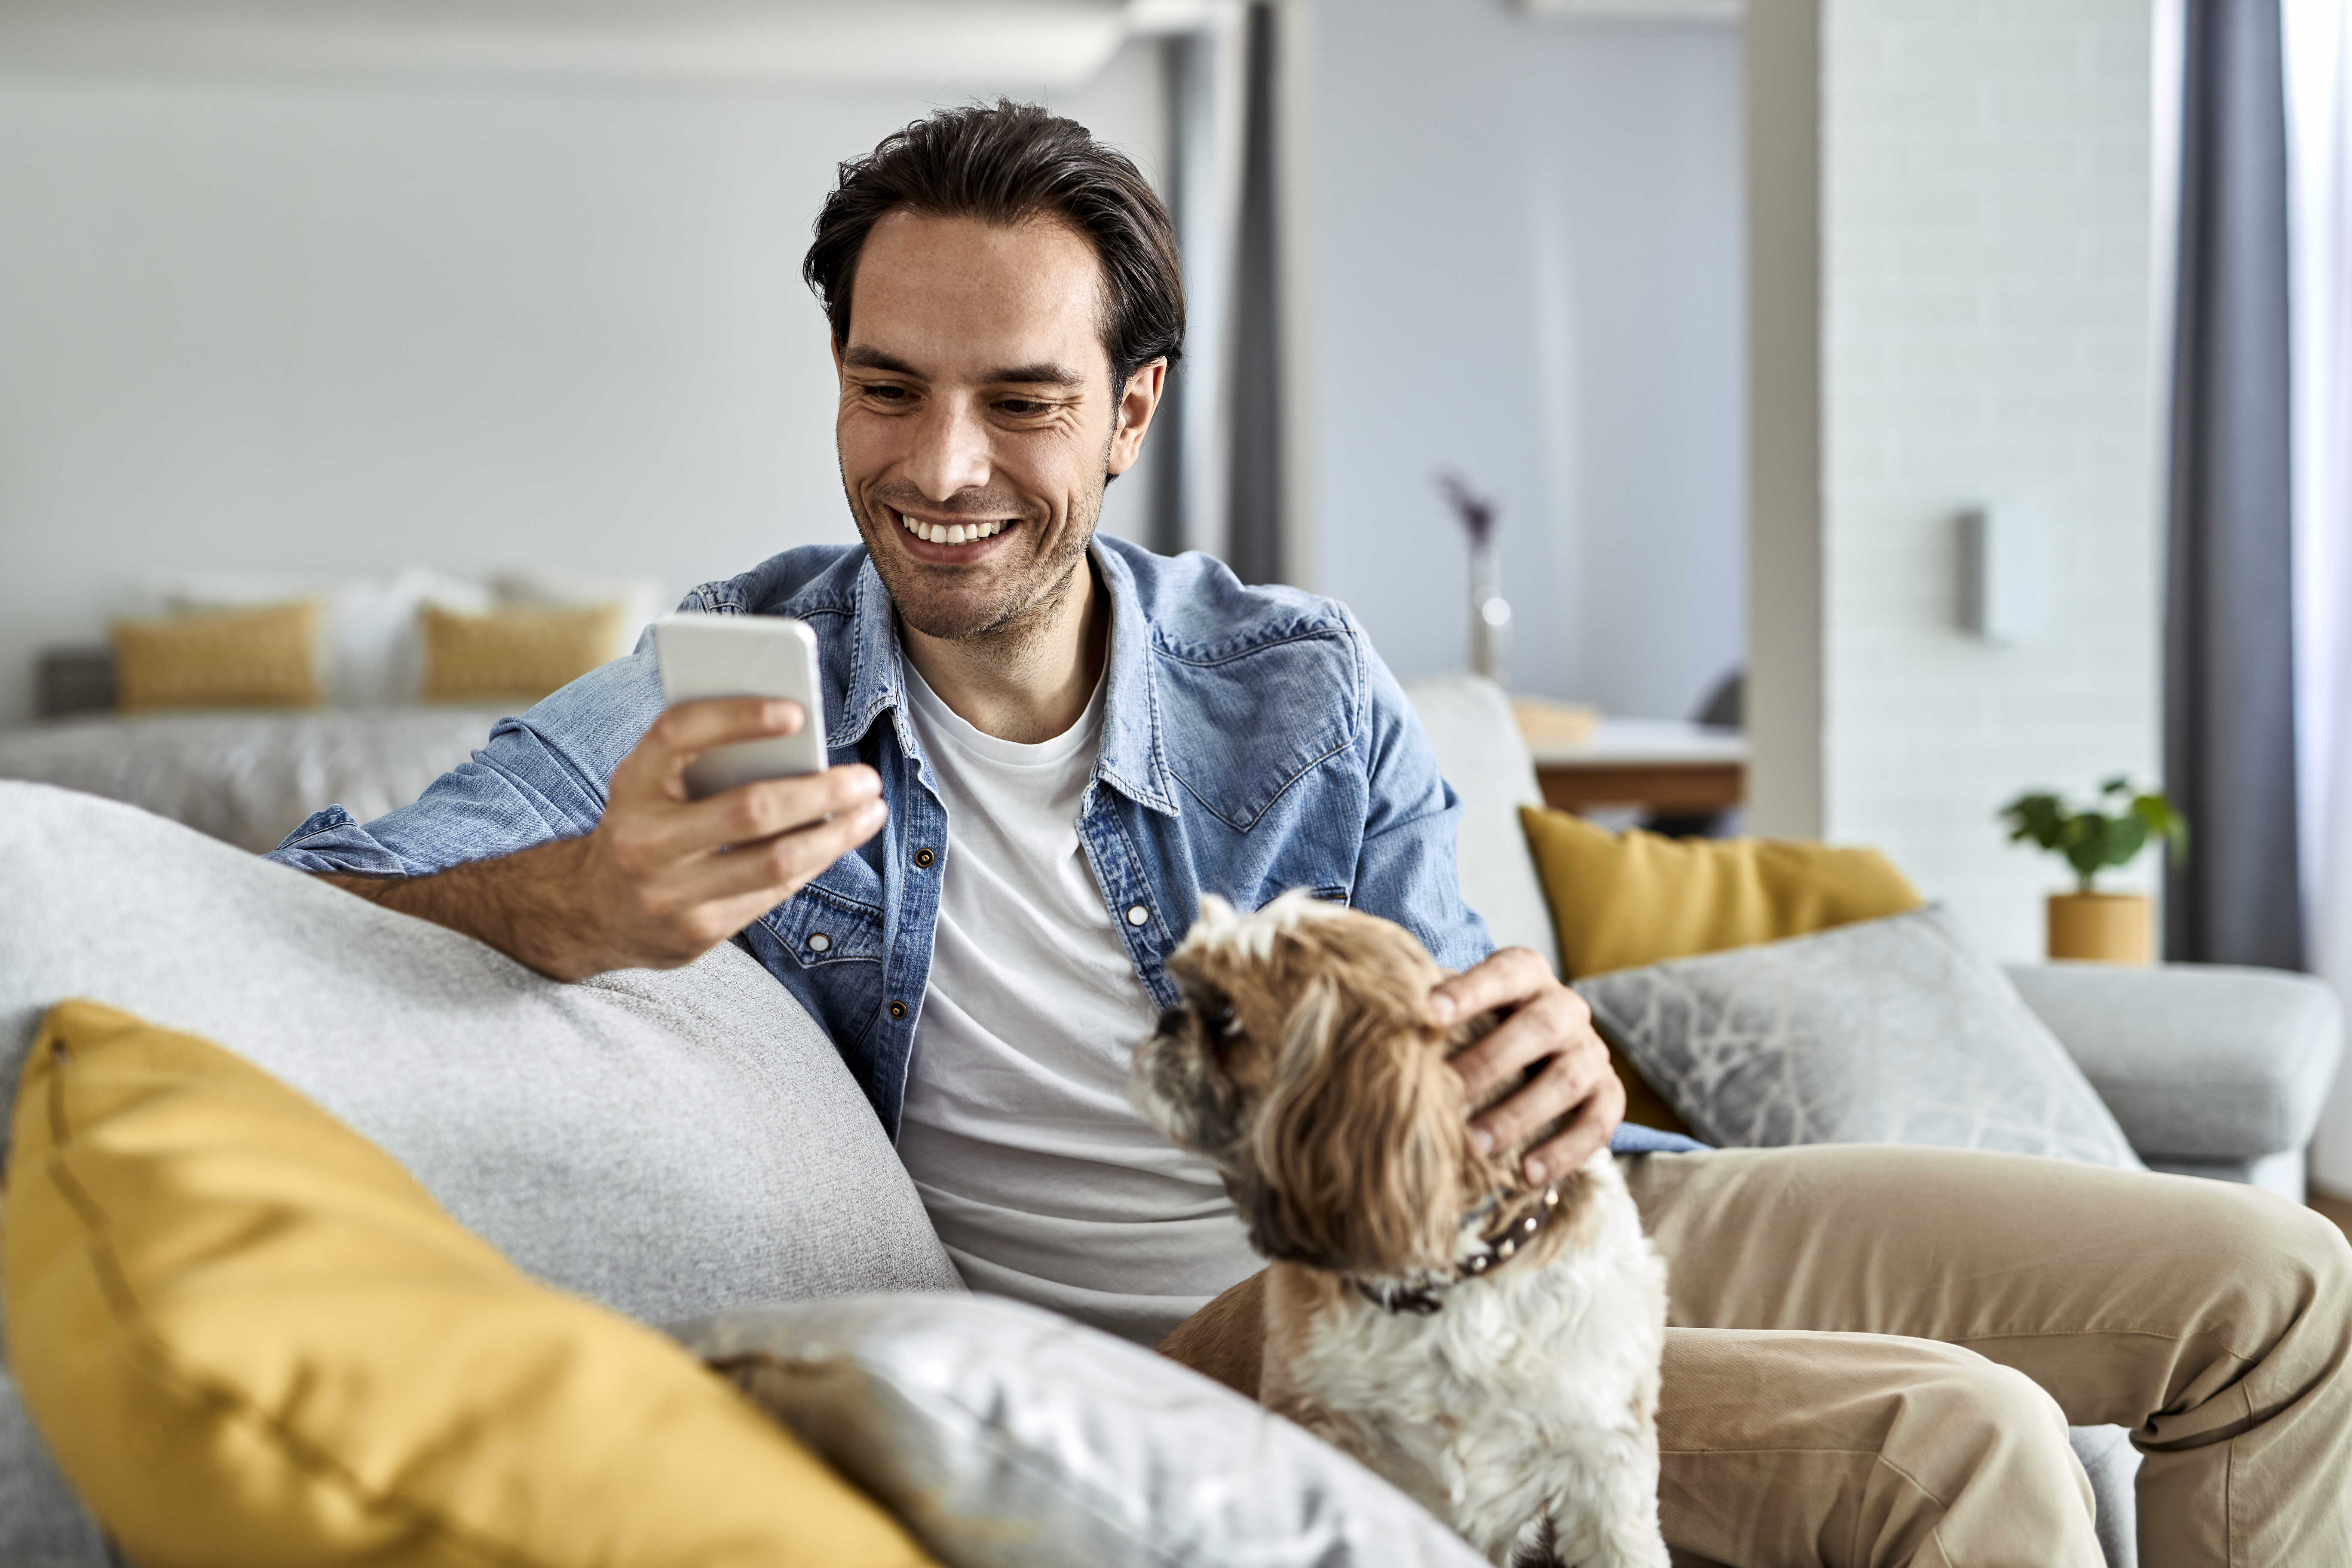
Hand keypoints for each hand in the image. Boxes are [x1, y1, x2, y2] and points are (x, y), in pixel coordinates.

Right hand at [328, 697, 886, 980]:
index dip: (738, 716)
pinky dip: (812, 864)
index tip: (797, 711)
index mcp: (631, 784)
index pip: (682, 733)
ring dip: (835, 835)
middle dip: (821, 792)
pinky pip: (771, 894)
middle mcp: (644, 840)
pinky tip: (835, 842)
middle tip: (866, 777)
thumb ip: (705, 756)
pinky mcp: (695, 934)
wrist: (588, 910)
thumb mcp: (652, 781)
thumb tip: (798, 735)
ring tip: (870, 811)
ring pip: (775, 862)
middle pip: (750, 810)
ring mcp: (668, 894)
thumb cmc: (643, 823)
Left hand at [1433, 947, 1623, 1185]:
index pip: (1505, 972)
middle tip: (1447, 1096)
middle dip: (1491, 1063)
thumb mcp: (1456, 1009)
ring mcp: (1591, 1051)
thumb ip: (1429, 1006)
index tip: (1428, 1013)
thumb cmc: (1476, 1028)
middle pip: (1540, 1027)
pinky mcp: (1608, 1094)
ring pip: (1566, 1080)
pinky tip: (1527, 1175)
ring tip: (1473, 1147)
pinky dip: (1564, 1151)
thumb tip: (1374, 1014)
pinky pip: (1598, 1123)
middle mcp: (1566, 1008)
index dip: (1470, 991)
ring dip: (1518, 1115)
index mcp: (1527, 975)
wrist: (1531, 1055)